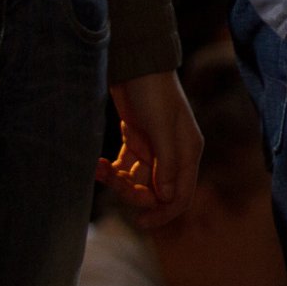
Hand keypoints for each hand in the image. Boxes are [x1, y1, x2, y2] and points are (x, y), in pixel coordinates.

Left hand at [99, 71, 203, 227]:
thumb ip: (166, 163)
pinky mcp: (136, 143)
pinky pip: (124, 169)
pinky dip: (111, 170)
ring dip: (117, 181)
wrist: (134, 64)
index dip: (164, 213)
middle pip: (156, 191)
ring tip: (101, 167)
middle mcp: (173, 154)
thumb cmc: (152, 92)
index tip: (141, 222)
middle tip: (115, 181)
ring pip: (137, 182)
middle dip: (133, 193)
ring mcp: (154, 149)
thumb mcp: (160, 127)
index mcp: (187, 152)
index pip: (181, 194)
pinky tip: (99, 163)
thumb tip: (168, 198)